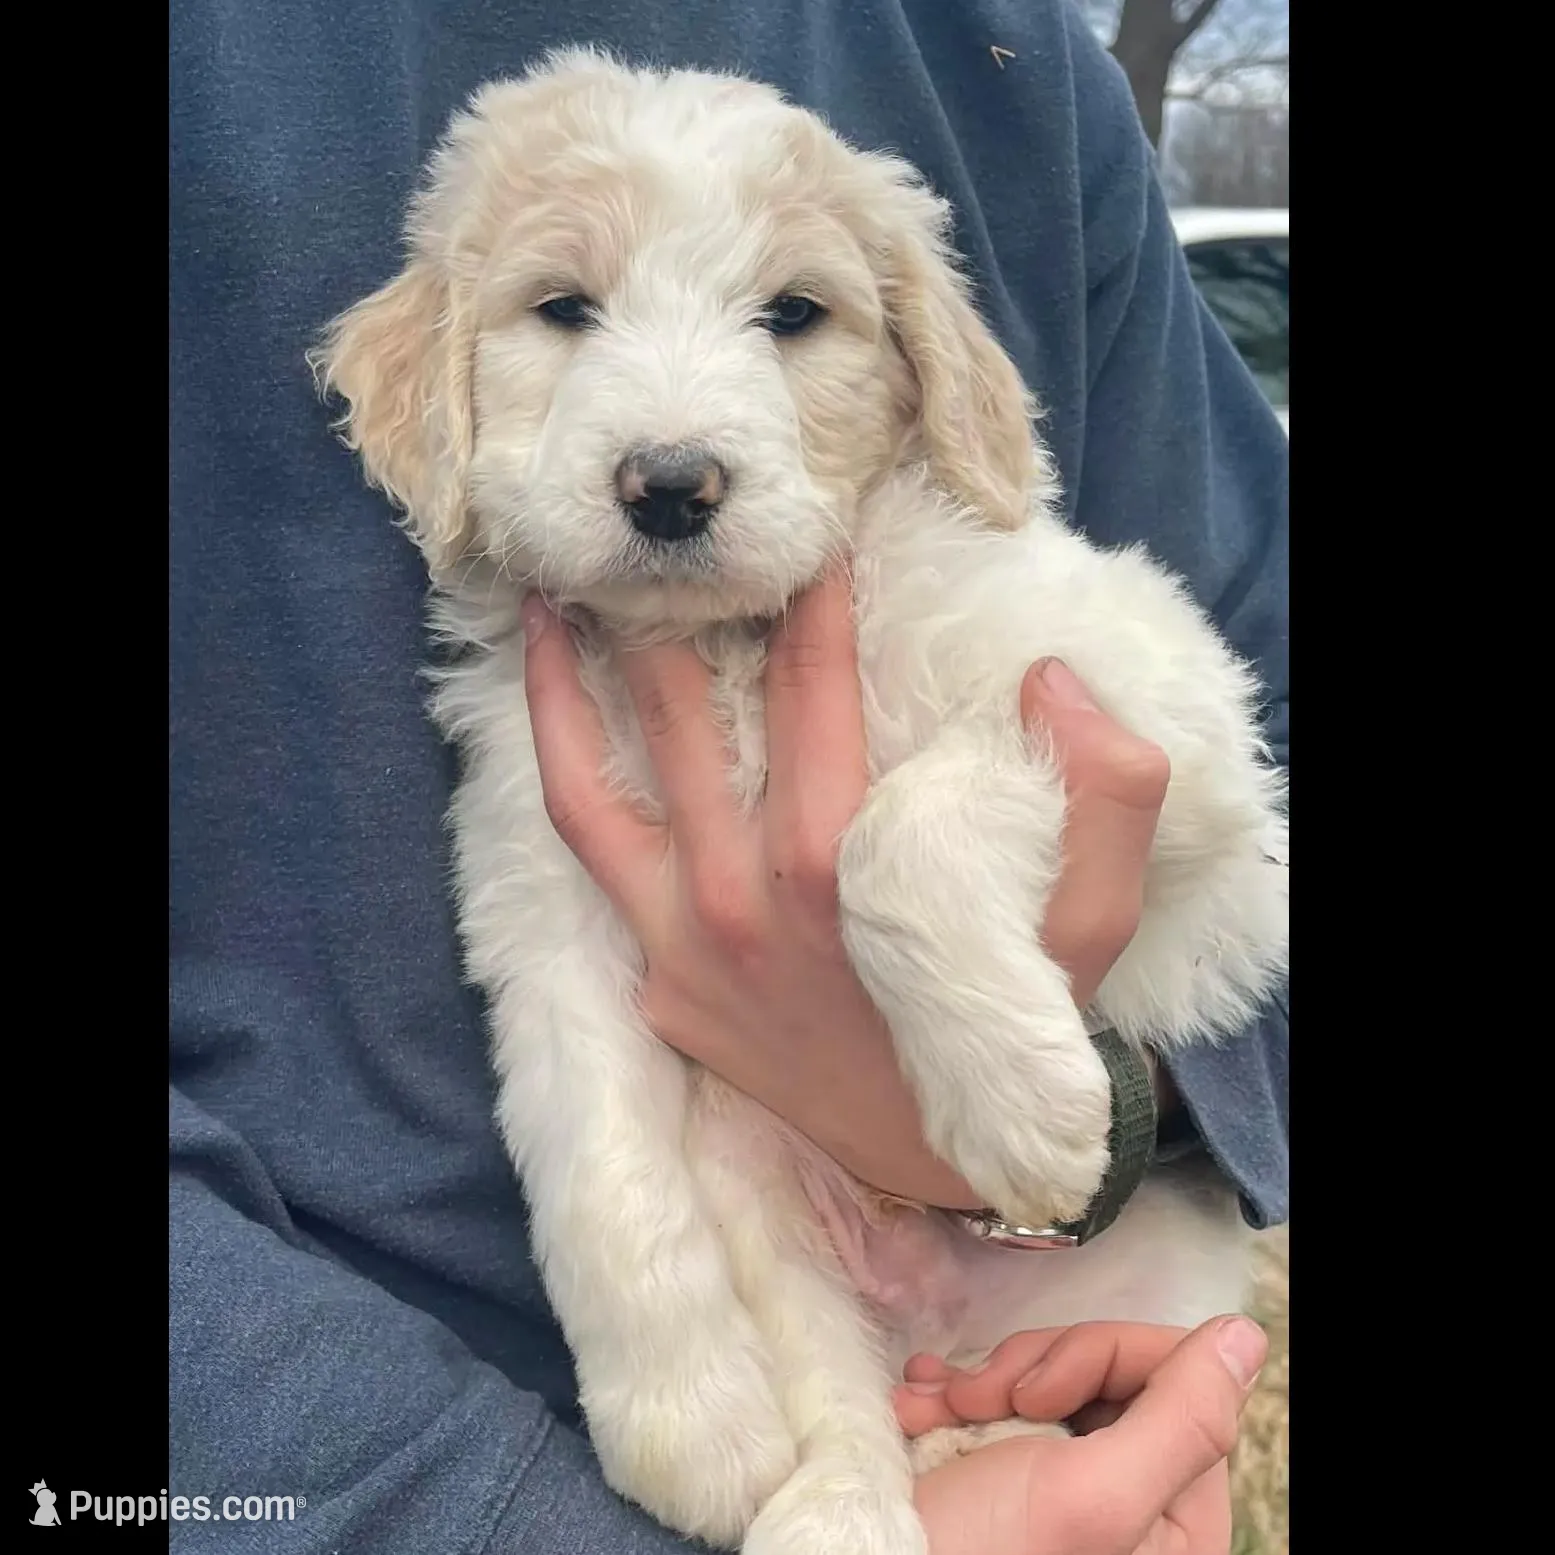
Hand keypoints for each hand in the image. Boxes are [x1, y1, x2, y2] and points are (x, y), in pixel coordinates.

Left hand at [521, 571, 1172, 1205]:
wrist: (942, 1161)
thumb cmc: (1014, 1025)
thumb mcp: (1095, 923)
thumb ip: (1105, 796)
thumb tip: (1049, 679)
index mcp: (847, 862)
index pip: (813, 683)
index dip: (807, 593)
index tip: (804, 529)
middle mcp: (748, 895)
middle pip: (688, 711)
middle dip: (675, 611)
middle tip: (664, 540)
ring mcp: (686, 943)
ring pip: (601, 780)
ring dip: (575, 674)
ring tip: (557, 591)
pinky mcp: (657, 981)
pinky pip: (590, 856)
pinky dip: (562, 766)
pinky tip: (546, 696)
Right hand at [896, 1317, 1267, 1554]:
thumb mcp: (1092, 1494)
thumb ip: (1181, 1418)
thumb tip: (1243, 1334)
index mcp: (1178, 1518)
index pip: (1177, 1377)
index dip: (1102, 1356)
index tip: (1037, 1395)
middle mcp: (1131, 1499)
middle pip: (1109, 1370)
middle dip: (1030, 1371)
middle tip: (978, 1402)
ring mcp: (1064, 1484)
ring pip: (1048, 1375)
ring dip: (981, 1380)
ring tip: (936, 1410)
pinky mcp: (1005, 1471)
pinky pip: (997, 1397)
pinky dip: (951, 1392)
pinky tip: (919, 1407)